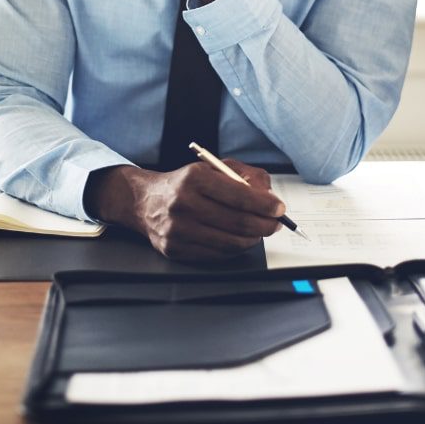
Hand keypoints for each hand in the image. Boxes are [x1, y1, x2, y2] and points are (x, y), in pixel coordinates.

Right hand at [85, 161, 284, 261]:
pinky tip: (239, 239)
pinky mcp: (175, 250)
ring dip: (253, 238)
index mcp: (193, 179)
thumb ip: (242, 175)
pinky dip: (234, 249)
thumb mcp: (210, 168)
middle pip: (238, 222)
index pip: (239, 195)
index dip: (264, 204)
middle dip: (265, 224)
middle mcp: (183, 204)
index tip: (279, 208)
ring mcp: (178, 230)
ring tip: (259, 231)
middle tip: (276, 223)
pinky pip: (217, 255)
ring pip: (230, 242)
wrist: (145, 201)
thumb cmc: (184, 184)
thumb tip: (268, 195)